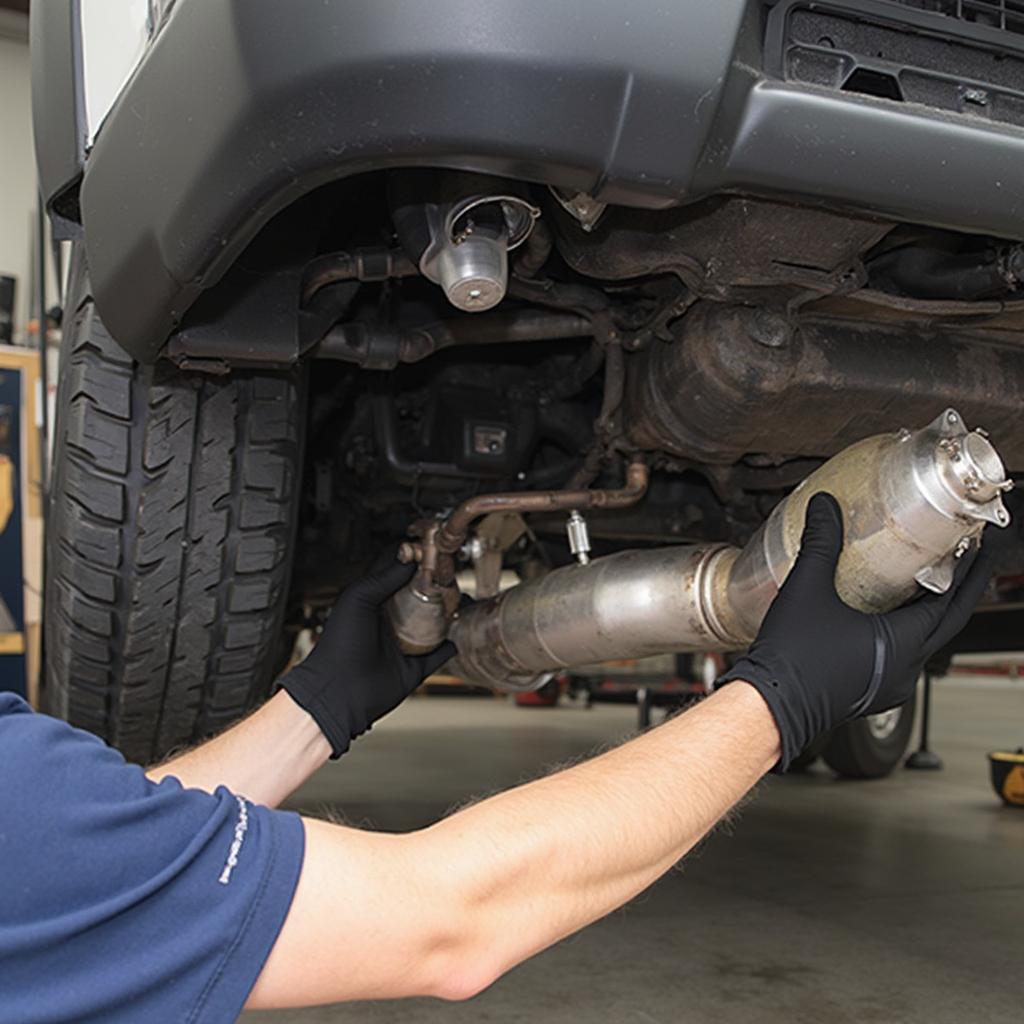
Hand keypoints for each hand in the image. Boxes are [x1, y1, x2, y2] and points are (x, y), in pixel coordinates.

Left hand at [281, 560, 455, 757]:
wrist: (339, 691)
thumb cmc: (339, 644)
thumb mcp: (358, 599)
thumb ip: (383, 577)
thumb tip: (409, 558)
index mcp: (374, 601)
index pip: (396, 572)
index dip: (413, 557)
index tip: (431, 546)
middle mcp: (390, 619)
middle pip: (420, 595)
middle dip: (436, 583)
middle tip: (451, 570)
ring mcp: (403, 642)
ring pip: (433, 622)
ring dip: (447, 611)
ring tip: (460, 597)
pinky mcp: (414, 666)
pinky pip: (438, 654)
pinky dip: (450, 645)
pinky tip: (458, 633)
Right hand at [717, 492, 1000, 770]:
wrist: (771, 704)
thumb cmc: (792, 658)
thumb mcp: (807, 588)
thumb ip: (821, 543)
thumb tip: (825, 507)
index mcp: (901, 643)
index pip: (951, 603)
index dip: (968, 572)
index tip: (978, 548)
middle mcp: (904, 669)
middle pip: (945, 623)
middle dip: (958, 591)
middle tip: (968, 562)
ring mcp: (889, 685)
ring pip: (923, 643)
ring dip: (929, 613)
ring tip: (925, 585)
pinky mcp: (870, 692)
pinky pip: (902, 658)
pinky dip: (905, 633)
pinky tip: (886, 618)